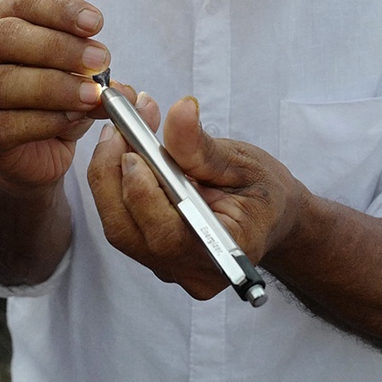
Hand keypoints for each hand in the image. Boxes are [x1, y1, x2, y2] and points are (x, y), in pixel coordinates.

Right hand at [0, 0, 110, 192]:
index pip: (24, 2)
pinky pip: (7, 125)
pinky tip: (72, 118)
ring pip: (3, 82)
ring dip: (54, 86)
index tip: (95, 23)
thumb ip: (97, 76)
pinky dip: (45, 121)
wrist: (35, 152)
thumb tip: (125, 89)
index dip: (60, 10)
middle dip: (57, 47)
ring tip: (91, 94)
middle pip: (7, 37)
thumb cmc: (52, 101)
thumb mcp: (78, 77)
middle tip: (98, 59)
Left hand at [87, 93, 308, 300]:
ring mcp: (171, 269)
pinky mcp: (156, 259)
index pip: (167, 231)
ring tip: (120, 138)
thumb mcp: (242, 163)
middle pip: (128, 231)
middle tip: (116, 132)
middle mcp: (192, 270)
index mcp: (224, 250)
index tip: (131, 147)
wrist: (271, 219)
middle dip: (111, 177)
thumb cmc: (263, 193)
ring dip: (109, 179)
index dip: (141, 190)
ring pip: (119, 227)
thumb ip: (203, 145)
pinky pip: (124, 225)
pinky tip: (126, 158)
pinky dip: (117, 189)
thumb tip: (180, 110)